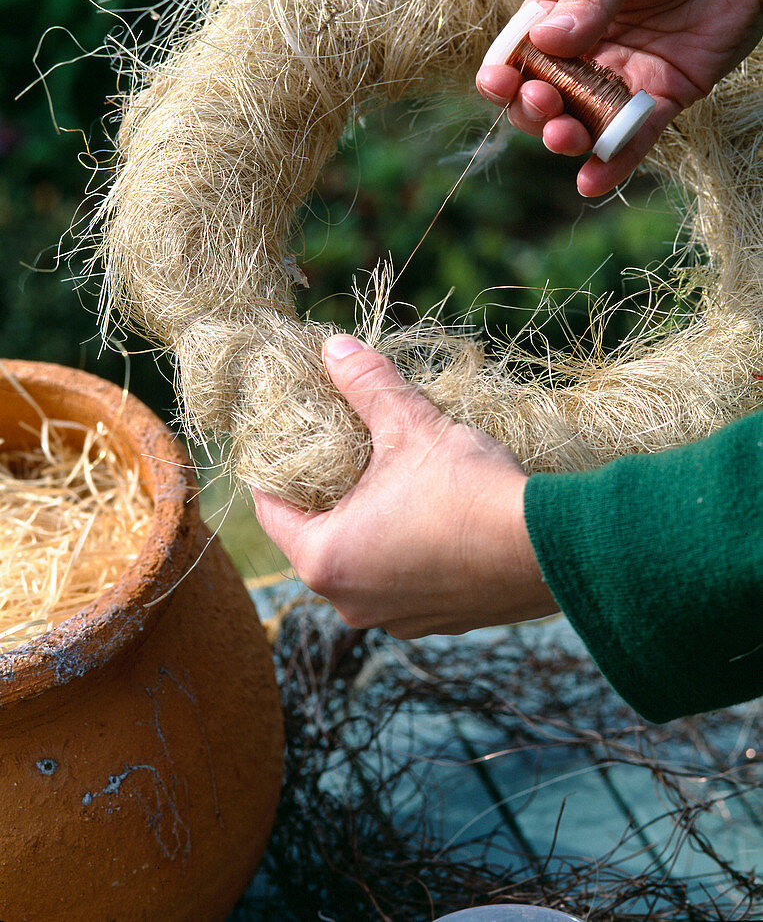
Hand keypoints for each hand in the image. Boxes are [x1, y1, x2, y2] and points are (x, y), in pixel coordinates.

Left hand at [252, 335, 556, 637]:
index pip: (270, 508)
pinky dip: (403, 549)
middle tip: (341, 448)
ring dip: (368, 521)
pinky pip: (400, 580)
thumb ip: (366, 385)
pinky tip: (429, 515)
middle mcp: (349, 603)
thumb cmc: (468, 490)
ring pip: (360, 559)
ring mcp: (393, 619)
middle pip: (315, 534)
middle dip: (327, 491)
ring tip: (388, 478)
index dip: (276, 466)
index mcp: (324, 559)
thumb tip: (334, 349)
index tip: (290, 436)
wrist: (551, 548)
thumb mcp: (410, 425)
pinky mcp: (435, 622)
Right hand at [476, 0, 762, 196]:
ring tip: (565, 136)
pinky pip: (634, 137)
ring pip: (582, 122)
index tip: (498, 83)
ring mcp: (623, 77)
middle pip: (544, 94)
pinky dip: (614, 163)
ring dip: (566, 137)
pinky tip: (592, 181)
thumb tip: (544, 41)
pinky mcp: (665, 98)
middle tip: (543, 101)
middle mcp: (587, 49)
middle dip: (533, 108)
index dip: (503, 72)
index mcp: (563, 8)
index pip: (521, 49)